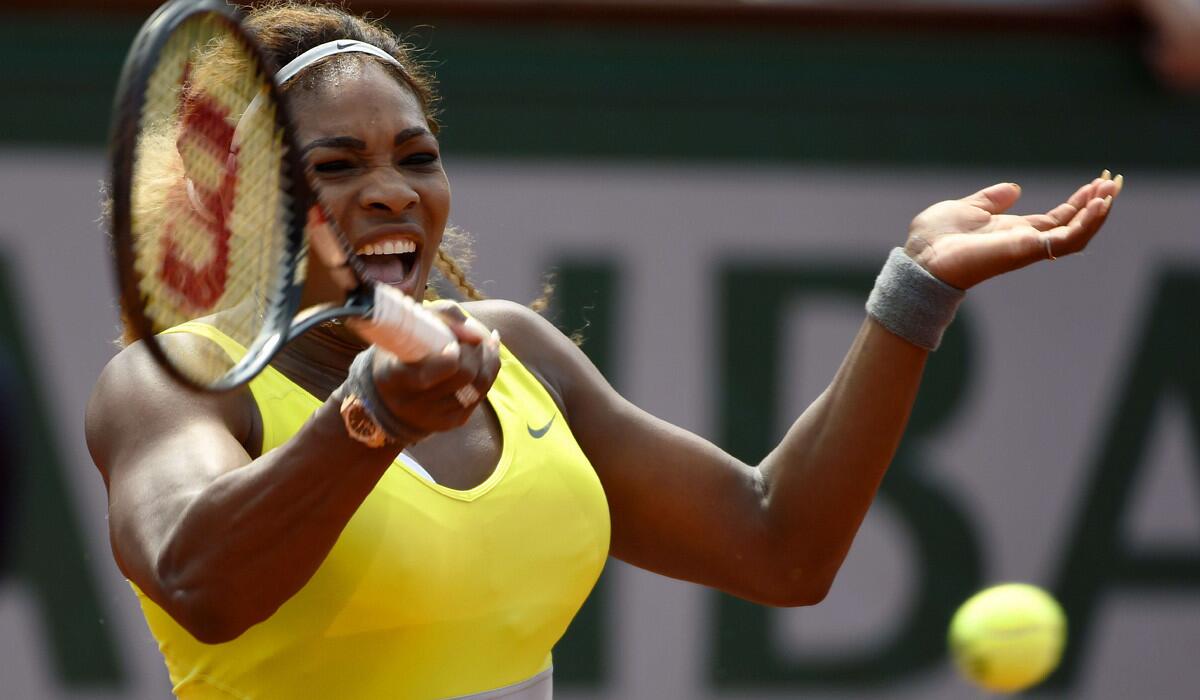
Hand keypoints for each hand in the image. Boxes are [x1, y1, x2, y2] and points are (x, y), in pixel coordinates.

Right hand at [370, 303, 500, 437]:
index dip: (458, 351)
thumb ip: (444, 316)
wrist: (387, 396)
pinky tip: (486, 358)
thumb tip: (478, 332)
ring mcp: (435, 416)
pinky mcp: (452, 422)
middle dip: (477, 352)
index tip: (454, 341)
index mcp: (398, 377)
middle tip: (473, 339)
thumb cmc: (400, 351)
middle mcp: (414, 403)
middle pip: (467, 376)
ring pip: (480, 388)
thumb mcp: (409, 327)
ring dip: (488, 361)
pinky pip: (481, 397)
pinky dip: (488, 374)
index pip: (444, 367)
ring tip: (485, 344)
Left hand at [903, 171, 1122, 289]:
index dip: (1078, 202)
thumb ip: (992, 200)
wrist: (922, 257)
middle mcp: (1024, 241)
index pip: (1056, 218)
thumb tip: (1015, 188)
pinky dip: (1086, 223)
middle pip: (1072, 225)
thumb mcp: (967, 208)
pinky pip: (1066, 240)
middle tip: (1115, 181)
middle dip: (1095, 204)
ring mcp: (1027, 247)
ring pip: (1076, 234)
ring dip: (1097, 213)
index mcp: (1012, 231)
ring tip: (1112, 190)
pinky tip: (1099, 205)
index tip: (1097, 181)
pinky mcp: (1026, 250)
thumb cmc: (935, 237)